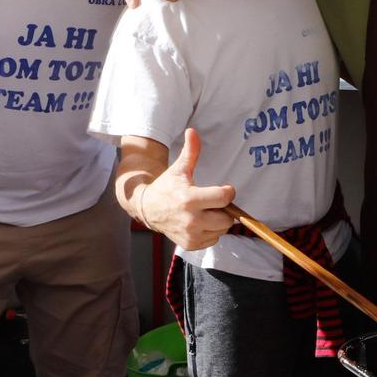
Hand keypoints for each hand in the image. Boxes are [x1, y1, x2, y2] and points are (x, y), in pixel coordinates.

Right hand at [137, 129, 235, 249]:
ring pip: (222, 229)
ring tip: (205, 212)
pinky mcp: (190, 244)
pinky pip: (214, 239)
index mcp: (190, 199)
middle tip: (213, 202)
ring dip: (218, 221)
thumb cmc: (167, 187)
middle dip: (224, 209)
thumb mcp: (179, 169)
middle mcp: (191, 220)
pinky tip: (199, 223)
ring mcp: (191, 234)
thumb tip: (193, 131)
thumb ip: (191, 152)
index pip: (225, 197)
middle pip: (227, 218)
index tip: (223, 189)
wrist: (148, 209)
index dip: (228, 191)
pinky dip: (211, 232)